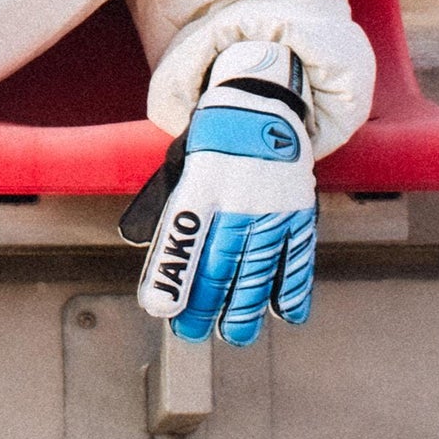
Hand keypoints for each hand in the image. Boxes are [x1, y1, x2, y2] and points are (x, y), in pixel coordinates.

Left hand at [121, 41, 315, 346]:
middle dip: (204, 304)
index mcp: (202, 180)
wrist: (260, 104)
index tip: (160, 309)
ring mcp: (273, 205)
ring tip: (232, 334)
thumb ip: (165, 207)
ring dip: (245, 308)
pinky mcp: (299, 211)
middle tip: (190, 332)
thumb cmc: (211, 143)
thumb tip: (140, 245)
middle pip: (220, 261)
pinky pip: (298, 256)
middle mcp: (239, 194)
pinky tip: (283, 313)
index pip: (182, 233)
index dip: (171, 273)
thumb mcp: (180, 164)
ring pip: (259, 268)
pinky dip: (292, 288)